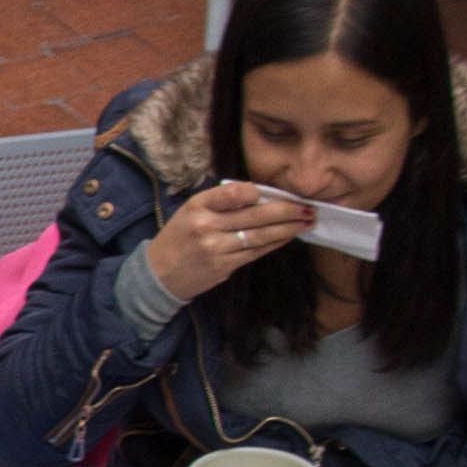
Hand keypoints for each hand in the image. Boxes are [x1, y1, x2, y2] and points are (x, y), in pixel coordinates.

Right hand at [146, 178, 314, 299]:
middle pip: (255, 215)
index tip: (276, 192)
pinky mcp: (223, 266)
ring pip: (260, 235)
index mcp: (197, 206)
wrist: (158, 273)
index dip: (258, 192)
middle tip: (308, 207)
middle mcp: (206, 226)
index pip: (234, 193)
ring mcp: (215, 248)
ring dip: (288, 228)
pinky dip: (275, 243)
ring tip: (307, 221)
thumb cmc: (180, 236)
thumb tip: (263, 195)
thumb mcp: (192, 210)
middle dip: (287, 210)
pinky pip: (256, 252)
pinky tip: (288, 236)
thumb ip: (222, 201)